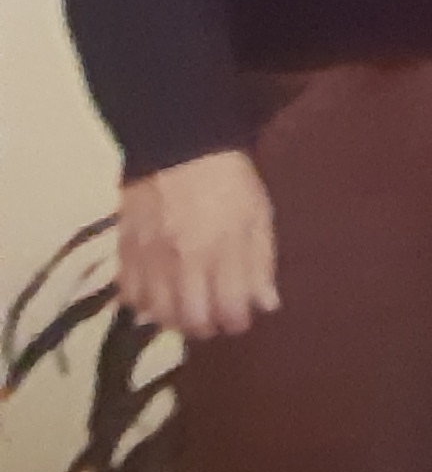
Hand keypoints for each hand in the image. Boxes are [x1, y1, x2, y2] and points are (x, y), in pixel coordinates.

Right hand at [113, 149, 275, 338]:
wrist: (178, 144)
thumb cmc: (229, 180)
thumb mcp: (258, 216)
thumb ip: (261, 263)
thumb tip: (266, 305)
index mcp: (222, 251)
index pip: (229, 310)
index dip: (237, 322)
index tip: (241, 318)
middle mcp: (183, 262)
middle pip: (191, 320)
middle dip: (207, 327)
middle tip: (215, 319)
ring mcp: (150, 258)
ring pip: (157, 314)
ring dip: (175, 321)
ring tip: (188, 312)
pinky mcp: (124, 250)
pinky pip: (128, 294)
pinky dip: (143, 304)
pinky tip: (157, 299)